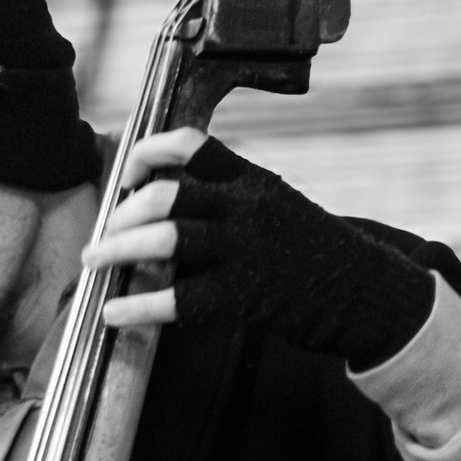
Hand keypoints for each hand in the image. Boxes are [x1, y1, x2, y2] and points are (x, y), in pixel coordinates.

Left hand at [83, 128, 436, 368]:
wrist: (366, 292)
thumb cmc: (315, 256)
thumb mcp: (279, 210)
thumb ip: (232, 203)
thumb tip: (170, 210)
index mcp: (253, 180)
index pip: (193, 147)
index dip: (150, 154)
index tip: (127, 174)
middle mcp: (248, 206)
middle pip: (168, 195)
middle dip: (123, 213)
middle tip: (103, 233)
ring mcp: (248, 248)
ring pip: (168, 240)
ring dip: (120, 250)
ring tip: (94, 262)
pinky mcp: (248, 293)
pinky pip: (181, 299)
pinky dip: (139, 306)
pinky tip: (113, 314)